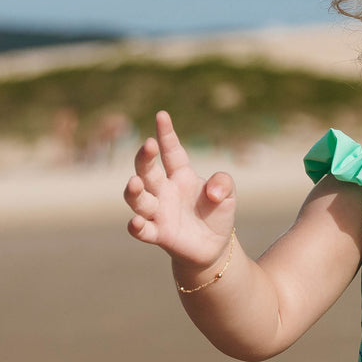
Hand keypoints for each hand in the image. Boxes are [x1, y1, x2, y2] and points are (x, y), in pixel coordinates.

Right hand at [124, 111, 235, 267]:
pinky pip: (142, 230)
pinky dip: (136, 226)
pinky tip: (136, 222)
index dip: (166, 134)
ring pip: (138, 199)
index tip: (162, 115)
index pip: (171, 151)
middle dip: (145, 157)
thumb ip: (223, 183)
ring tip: (135, 182)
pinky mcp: (158, 234)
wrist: (214, 246)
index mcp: (180, 175)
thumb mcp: (228, 193)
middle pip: (147, 171)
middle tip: (148, 145)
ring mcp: (158, 212)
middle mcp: (163, 190)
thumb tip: (213, 193)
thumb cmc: (216, 213)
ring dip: (134, 190)